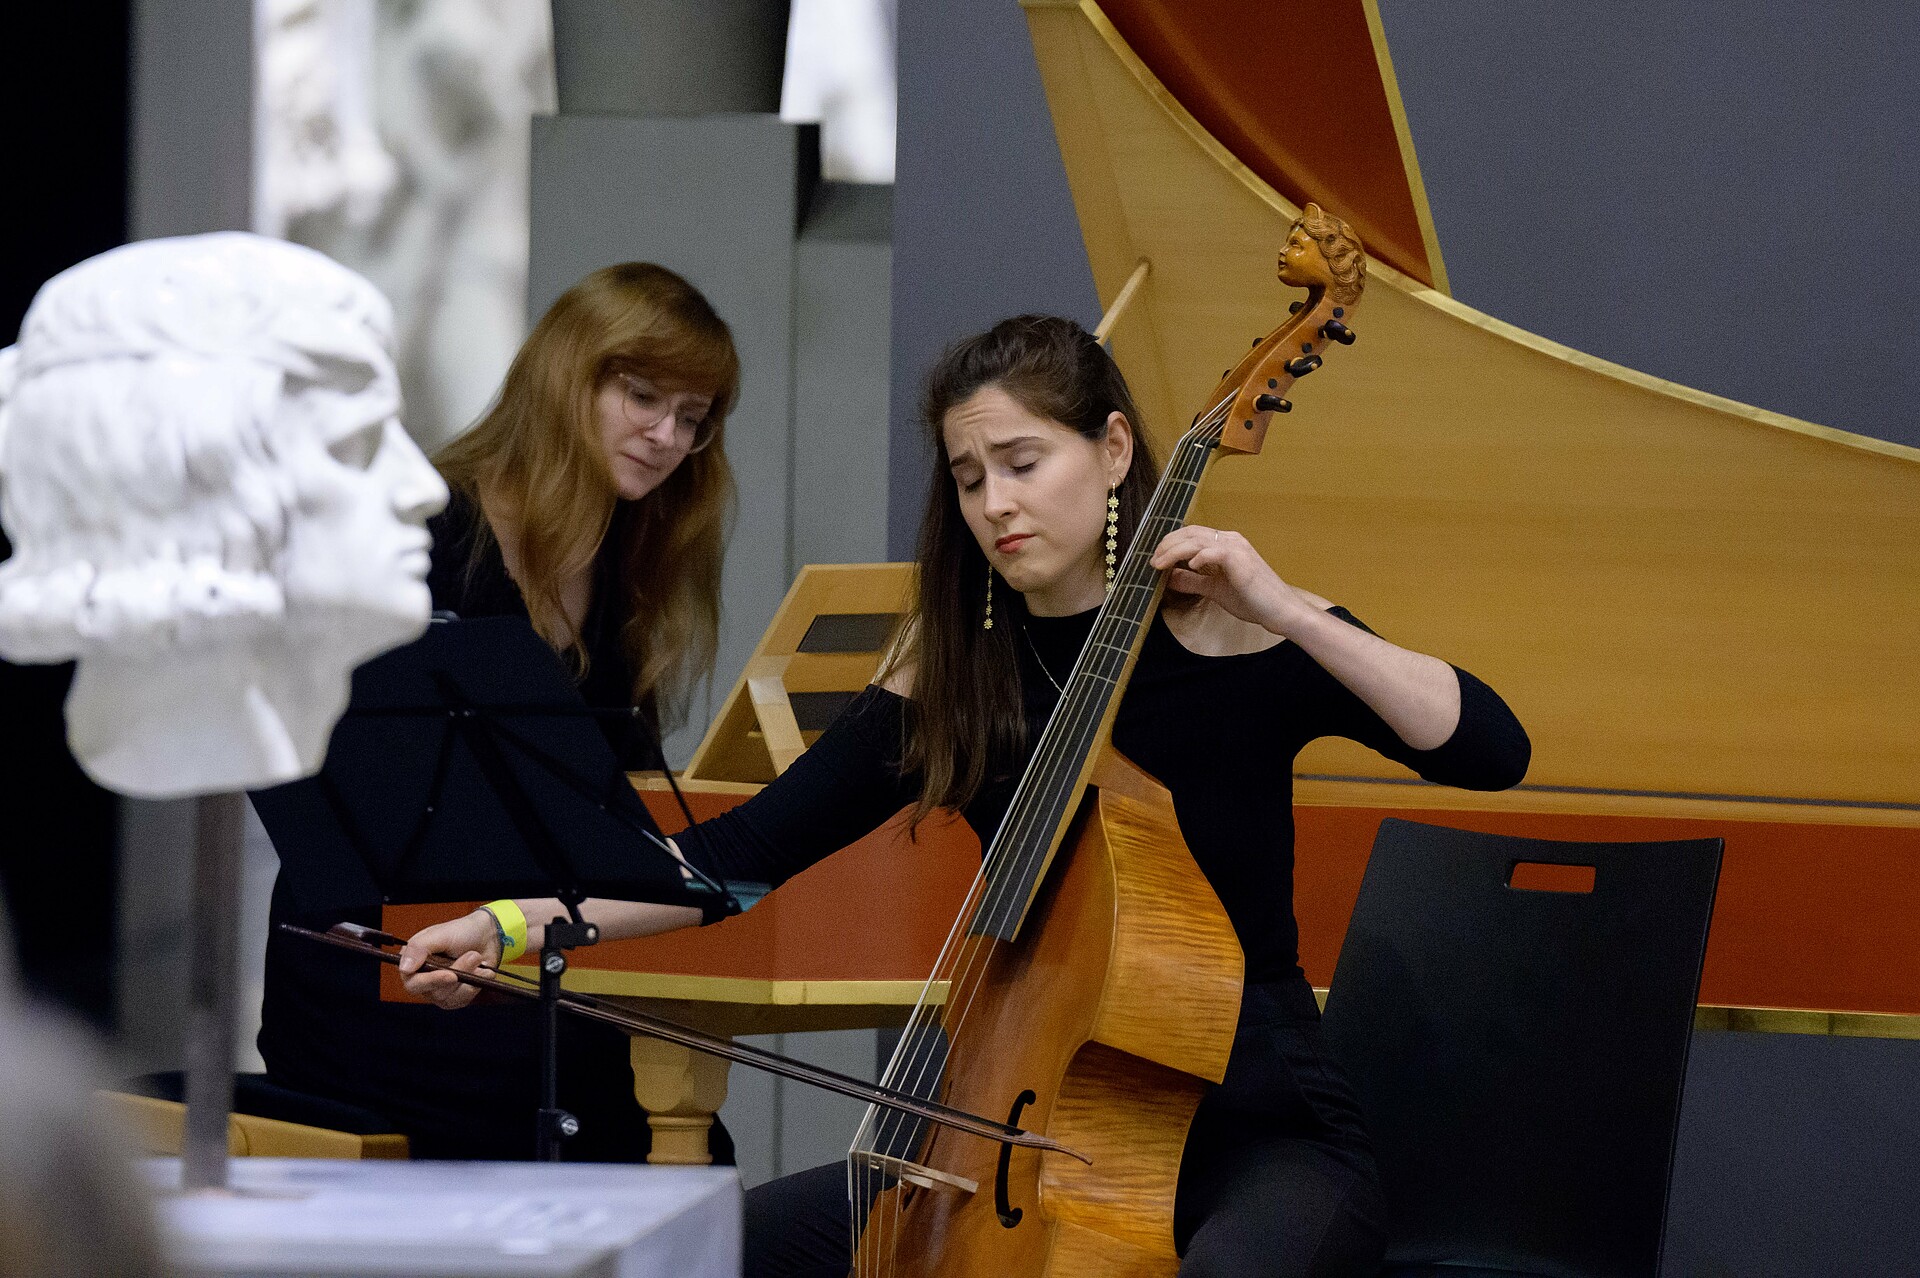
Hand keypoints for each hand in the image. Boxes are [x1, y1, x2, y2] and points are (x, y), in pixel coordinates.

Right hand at [398, 908, 500, 1009]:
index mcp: (413, 962)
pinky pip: (462, 1000)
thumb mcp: (439, 934)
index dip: (431, 981)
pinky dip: (475, 985)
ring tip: (477, 958)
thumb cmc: (461, 932)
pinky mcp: (454, 997)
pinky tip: (481, 971)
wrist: (486, 936)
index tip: (451, 975)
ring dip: (469, 977)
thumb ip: (419, 948)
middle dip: (458, 974)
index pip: (412, 982)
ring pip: (450, 998)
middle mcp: (422, 979)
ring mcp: (438, 990)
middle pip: (434, 992)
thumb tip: (404, 968)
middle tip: (473, 956)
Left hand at [1150, 525, 1309, 633]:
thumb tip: (1168, 577)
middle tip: (1152, 560)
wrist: (1280, 611)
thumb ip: (1192, 581)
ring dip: (1175, 551)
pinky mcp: (1241, 561)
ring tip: (1160, 564)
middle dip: (1167, 545)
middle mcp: (1230, 540)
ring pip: (1198, 541)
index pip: (1191, 534)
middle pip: (1191, 533)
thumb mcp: (1214, 589)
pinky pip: (1215, 552)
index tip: (1155, 558)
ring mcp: (1237, 548)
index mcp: (1225, 544)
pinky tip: (1189, 566)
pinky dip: (1199, 557)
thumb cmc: (1252, 600)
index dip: (1170, 543)